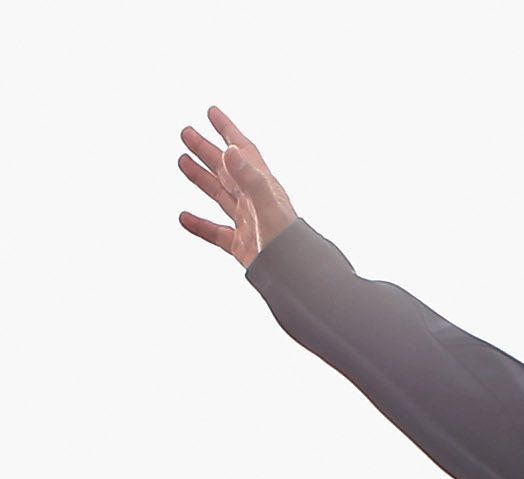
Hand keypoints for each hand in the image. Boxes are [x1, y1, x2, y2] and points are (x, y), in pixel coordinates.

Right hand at [176, 109, 298, 268]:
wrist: (296, 276)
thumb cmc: (287, 241)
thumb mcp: (267, 205)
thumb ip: (250, 178)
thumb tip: (230, 149)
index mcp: (263, 187)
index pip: (243, 151)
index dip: (228, 130)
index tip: (211, 111)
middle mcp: (255, 202)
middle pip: (226, 170)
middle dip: (206, 150)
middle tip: (185, 132)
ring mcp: (247, 223)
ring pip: (220, 195)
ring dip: (201, 178)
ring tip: (182, 161)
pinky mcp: (241, 245)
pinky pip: (215, 232)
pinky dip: (199, 224)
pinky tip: (183, 217)